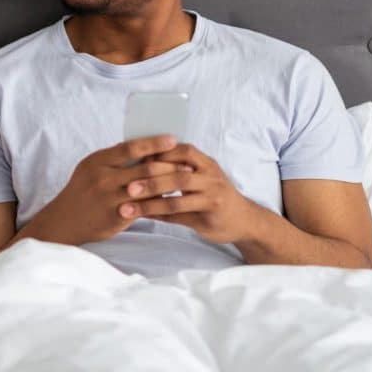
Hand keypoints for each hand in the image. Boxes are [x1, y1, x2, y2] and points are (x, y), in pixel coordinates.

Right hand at [29, 135, 179, 244]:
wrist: (64, 221)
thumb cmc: (82, 191)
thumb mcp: (91, 168)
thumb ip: (114, 160)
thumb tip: (144, 148)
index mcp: (97, 161)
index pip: (129, 148)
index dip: (153, 143)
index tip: (172, 139)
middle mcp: (103, 178)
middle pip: (144, 169)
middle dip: (169, 165)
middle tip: (189, 163)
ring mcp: (110, 199)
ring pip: (148, 189)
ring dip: (169, 184)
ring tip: (186, 180)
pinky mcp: (117, 217)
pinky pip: (145, 208)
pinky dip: (160, 202)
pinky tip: (173, 199)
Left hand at [123, 143, 257, 243]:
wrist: (245, 220)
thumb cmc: (215, 197)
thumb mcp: (200, 178)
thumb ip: (177, 171)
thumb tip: (140, 165)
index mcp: (205, 162)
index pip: (182, 150)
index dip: (158, 153)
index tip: (134, 159)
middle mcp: (210, 176)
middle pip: (177, 174)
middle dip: (150, 179)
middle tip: (127, 185)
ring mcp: (212, 195)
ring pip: (176, 197)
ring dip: (150, 202)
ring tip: (128, 206)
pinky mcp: (210, 214)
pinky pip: (180, 215)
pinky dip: (159, 215)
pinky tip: (143, 217)